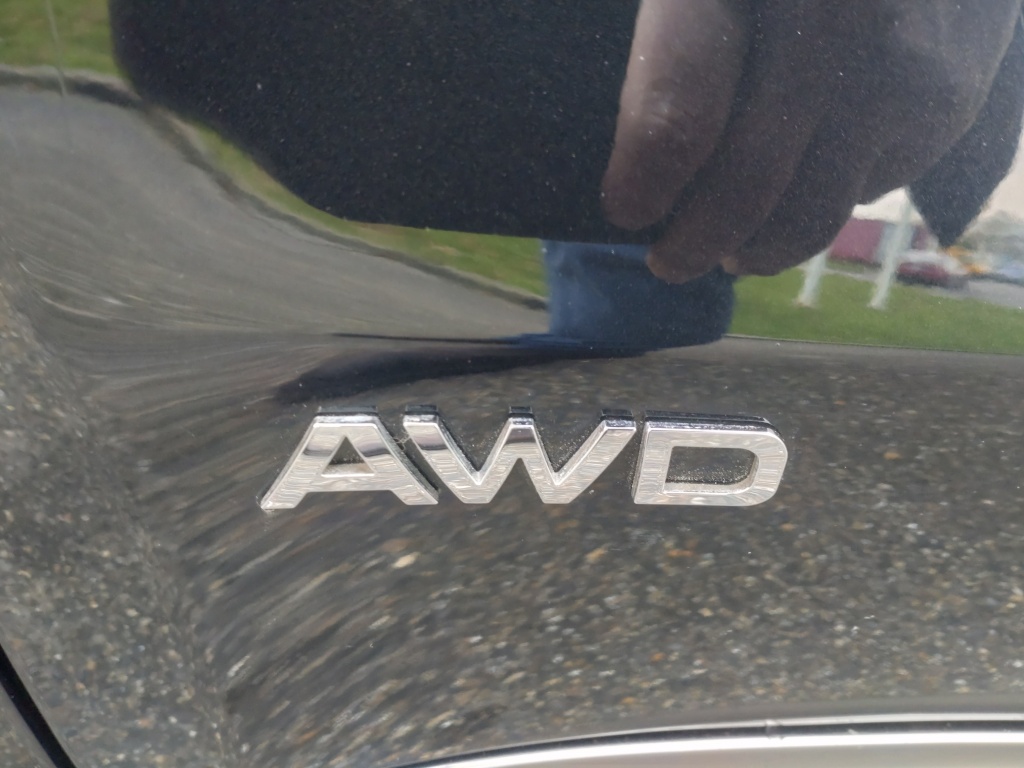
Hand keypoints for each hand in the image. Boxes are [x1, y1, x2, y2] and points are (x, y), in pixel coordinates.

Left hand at [602, 0, 1023, 281]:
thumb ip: (677, 68)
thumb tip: (644, 187)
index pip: (680, 109)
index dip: (645, 180)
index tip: (627, 213)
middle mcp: (830, 24)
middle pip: (745, 184)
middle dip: (691, 244)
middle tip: (668, 262)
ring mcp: (894, 70)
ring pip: (806, 216)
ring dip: (755, 250)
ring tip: (730, 249)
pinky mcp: (941, 108)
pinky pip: (861, 193)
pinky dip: (819, 201)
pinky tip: (810, 168)